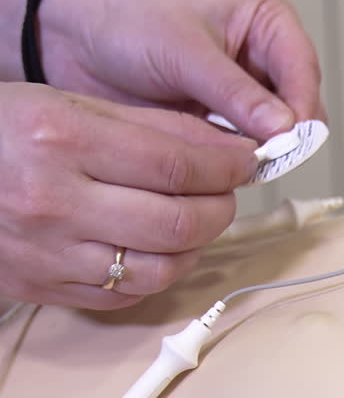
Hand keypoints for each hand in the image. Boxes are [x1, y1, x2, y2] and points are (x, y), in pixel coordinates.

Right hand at [0, 82, 256, 309]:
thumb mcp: (65, 102)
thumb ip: (148, 125)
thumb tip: (224, 145)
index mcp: (62, 138)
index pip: (177, 163)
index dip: (227, 166)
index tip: (246, 160)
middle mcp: (56, 200)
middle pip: (177, 222)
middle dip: (220, 208)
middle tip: (226, 192)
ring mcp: (48, 252)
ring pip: (159, 269)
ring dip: (194, 248)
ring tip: (196, 220)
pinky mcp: (43, 288)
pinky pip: (123, 295)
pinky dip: (155, 274)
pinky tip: (158, 249)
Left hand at [36, 0, 323, 141]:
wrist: (71, 43)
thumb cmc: (125, 21)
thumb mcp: (183, 51)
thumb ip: (234, 91)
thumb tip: (284, 127)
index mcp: (267, 24)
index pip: (304, 69)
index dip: (301, 107)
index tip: (288, 138)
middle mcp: (263, 63)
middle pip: (298, 110)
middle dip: (283, 137)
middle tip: (261, 158)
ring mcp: (243, 102)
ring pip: (274, 139)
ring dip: (258, 156)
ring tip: (232, 166)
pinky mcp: (219, 132)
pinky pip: (241, 157)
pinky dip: (233, 168)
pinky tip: (214, 172)